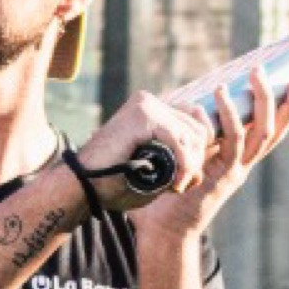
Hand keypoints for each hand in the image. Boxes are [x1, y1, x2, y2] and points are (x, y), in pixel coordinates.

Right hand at [78, 88, 212, 203]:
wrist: (82, 185)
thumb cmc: (113, 182)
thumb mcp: (152, 167)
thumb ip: (176, 159)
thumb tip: (206, 162)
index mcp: (151, 109)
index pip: (195, 120)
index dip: (200, 150)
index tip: (189, 177)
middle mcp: (150, 101)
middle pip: (198, 127)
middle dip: (198, 159)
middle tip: (183, 184)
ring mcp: (146, 105)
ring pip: (192, 134)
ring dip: (191, 165)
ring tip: (177, 187)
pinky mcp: (143, 115)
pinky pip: (179, 140)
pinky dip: (183, 164)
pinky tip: (176, 183)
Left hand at [132, 63, 288, 240]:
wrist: (164, 230)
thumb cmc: (169, 192)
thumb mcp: (188, 157)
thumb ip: (194, 135)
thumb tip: (187, 102)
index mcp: (240, 160)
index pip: (271, 129)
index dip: (288, 107)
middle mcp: (243, 165)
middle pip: (273, 129)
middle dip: (278, 98)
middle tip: (265, 70)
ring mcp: (235, 172)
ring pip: (259, 133)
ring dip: (258, 101)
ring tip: (249, 75)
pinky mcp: (221, 177)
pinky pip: (231, 143)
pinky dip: (227, 118)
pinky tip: (215, 97)